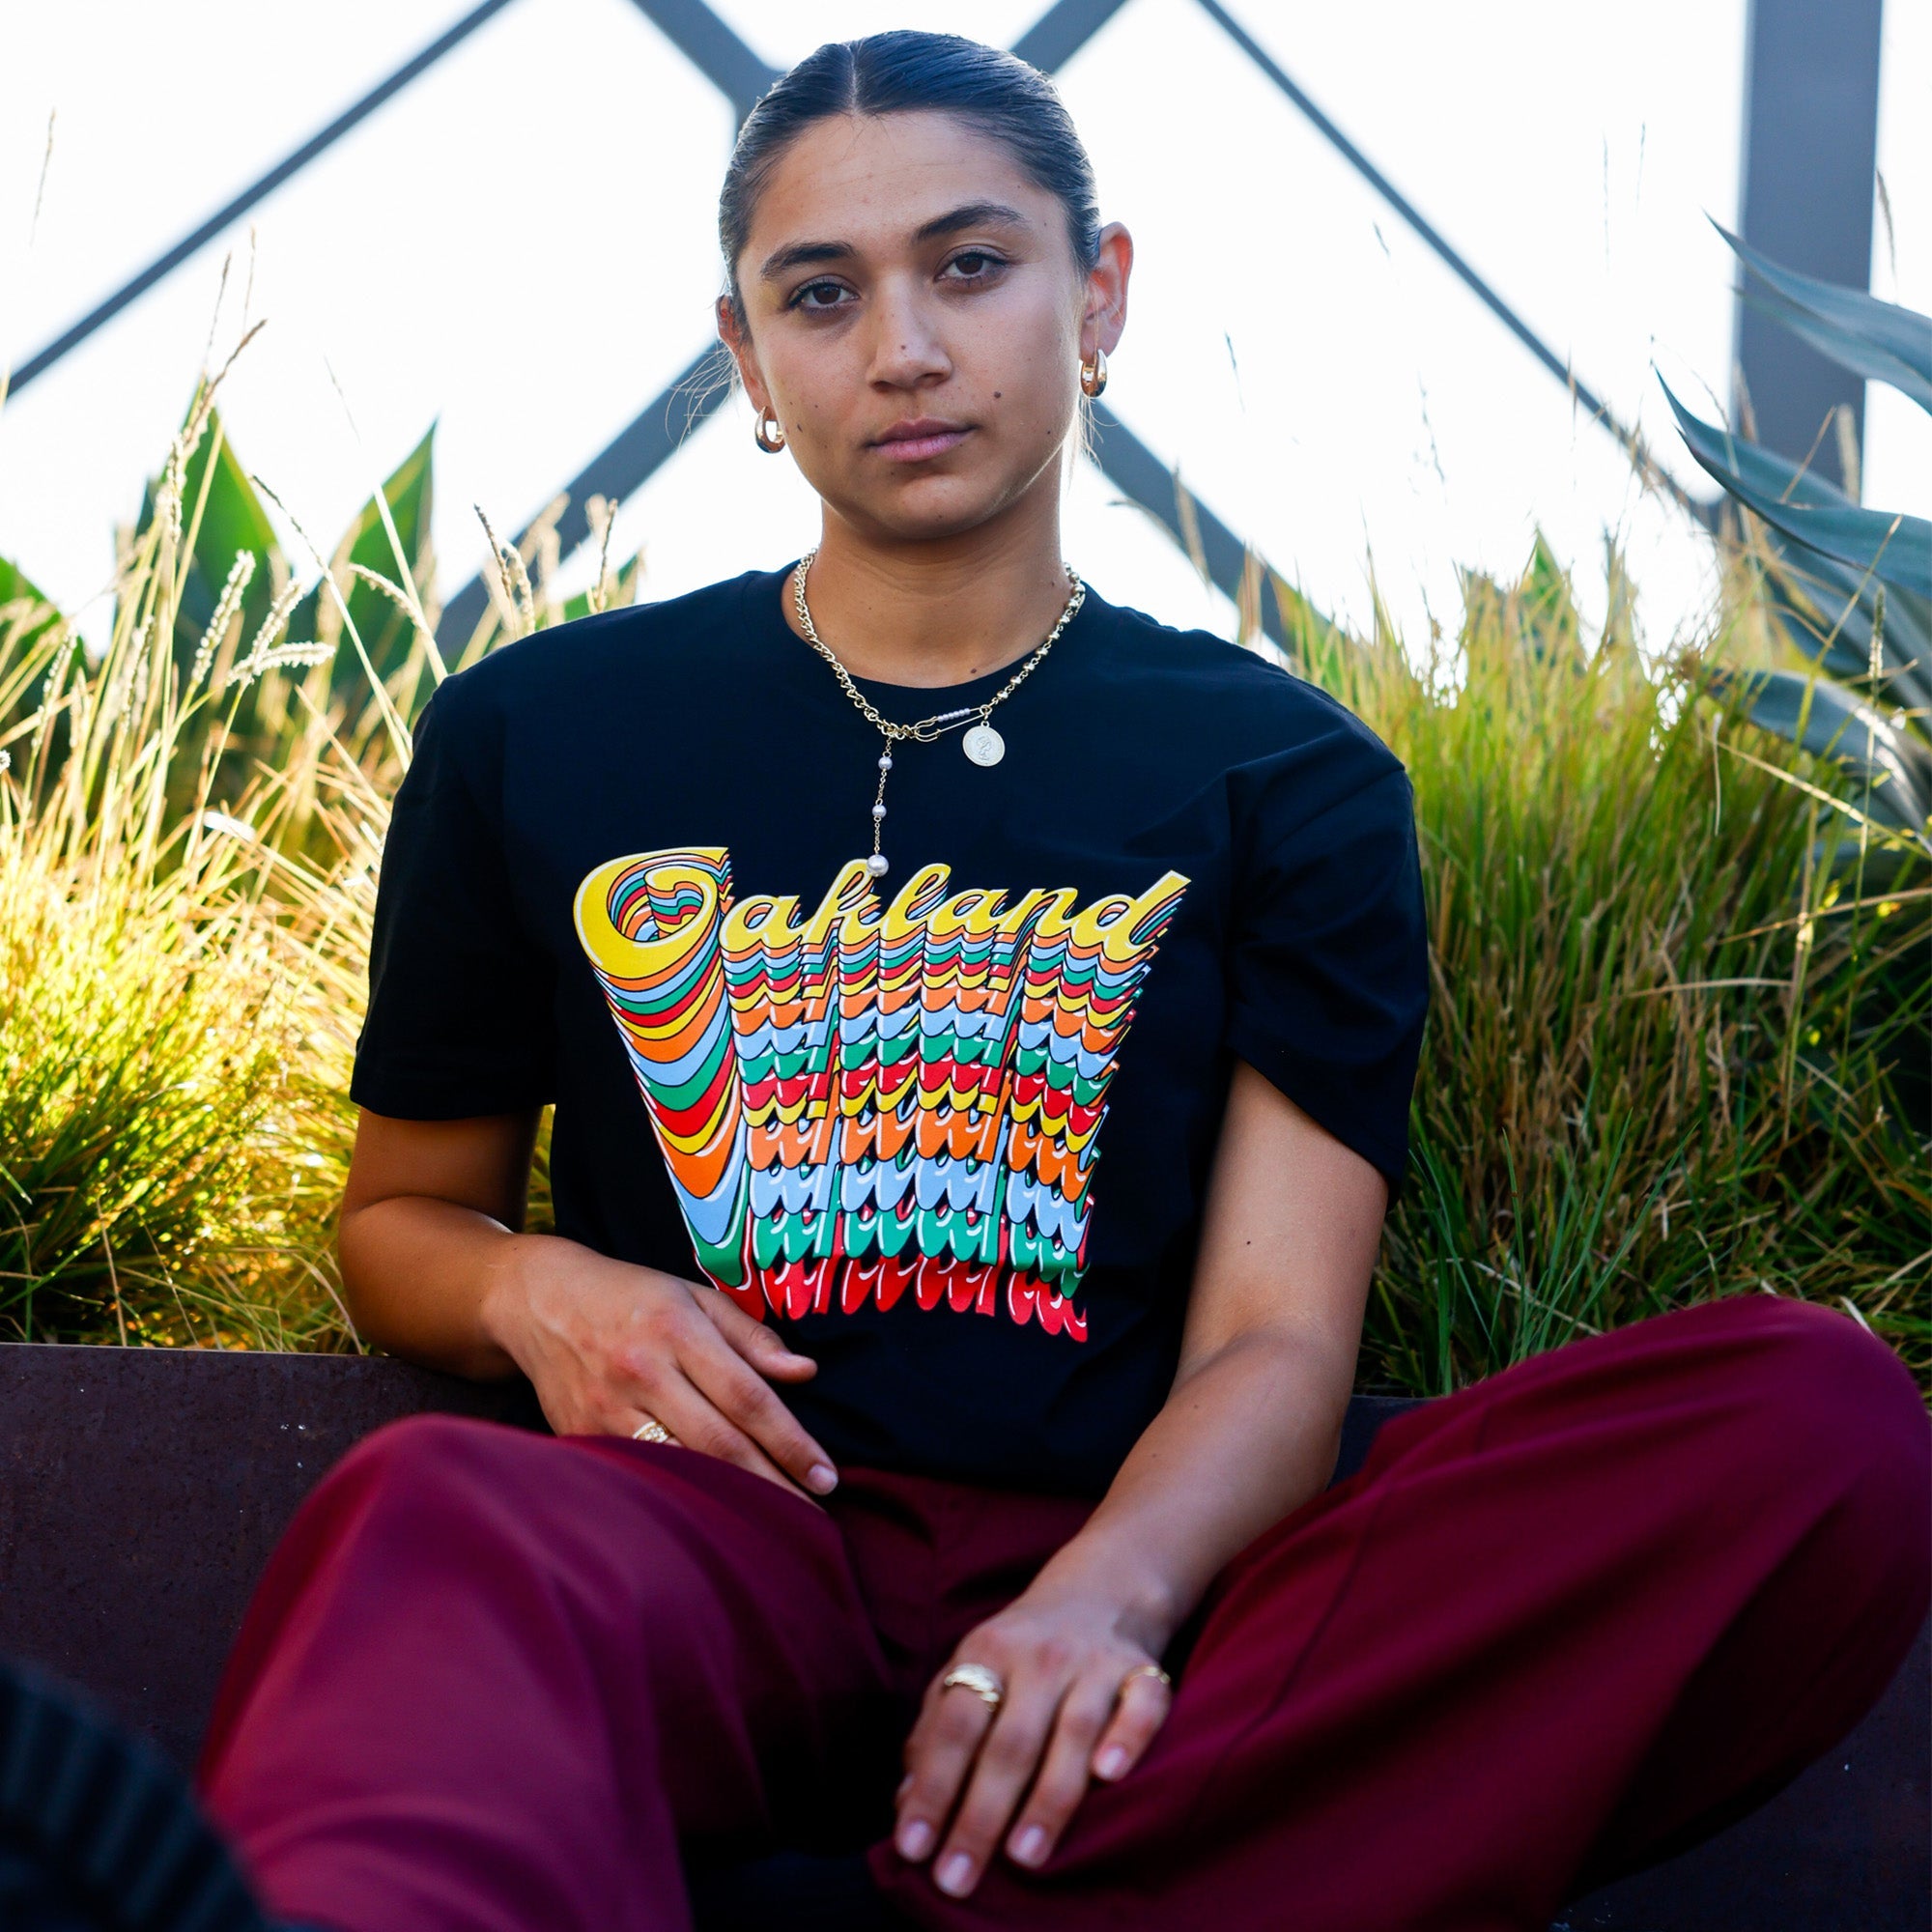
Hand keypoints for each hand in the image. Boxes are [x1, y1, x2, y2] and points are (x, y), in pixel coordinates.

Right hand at [481, 1235, 837, 1498]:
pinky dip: (679, 1495)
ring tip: (773, 1525)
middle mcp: (643, 1370)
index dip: (791, 1441)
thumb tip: (806, 1374)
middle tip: (814, 1517)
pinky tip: (711, 1516)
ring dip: (730, 1499)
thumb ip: (752, 1337)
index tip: (826, 1475)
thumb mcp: (695, 1296)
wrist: (540, 1301)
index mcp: (678, 1329)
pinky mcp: (582, 1435)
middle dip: (772, 1483)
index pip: (748, 1397)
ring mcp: (607, 1408)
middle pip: (719, 1442)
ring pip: (680, 1466)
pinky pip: (641, 1472)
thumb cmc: (632, 1295)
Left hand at [892, 1585, 1173, 1897]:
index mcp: (987, 1652)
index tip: (913, 1849)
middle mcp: (1039, 1656)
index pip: (954, 1728)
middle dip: (981, 1815)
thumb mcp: (971, 1670)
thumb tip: (904, 1803)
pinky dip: (1127, 1737)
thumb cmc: (1020, 1651)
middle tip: (959, 1878)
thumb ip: (935, 1731)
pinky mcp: (1143, 1671)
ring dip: (1048, 1797)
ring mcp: (1094, 1662)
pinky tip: (1110, 1775)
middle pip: (1009, 1741)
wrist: (1101, 1589)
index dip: (932, 1788)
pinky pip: (1142, 1704)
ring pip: (1072, 1732)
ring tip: (1024, 1856)